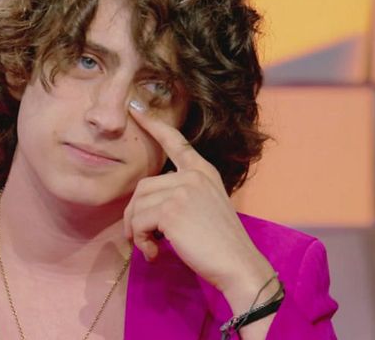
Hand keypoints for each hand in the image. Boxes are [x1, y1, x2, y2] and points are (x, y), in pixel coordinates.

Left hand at [123, 100, 273, 293]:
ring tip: (152, 248)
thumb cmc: (221, 246)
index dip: (153, 124)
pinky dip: (141, 242)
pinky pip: (138, 222)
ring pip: (137, 206)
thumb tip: (146, 205)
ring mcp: (183, 190)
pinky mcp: (171, 209)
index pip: (176, 142)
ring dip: (138, 232)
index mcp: (204, 172)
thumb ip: (183, 196)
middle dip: (136, 215)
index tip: (135, 108)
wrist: (239, 266)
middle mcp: (193, 176)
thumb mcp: (206, 208)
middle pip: (143, 187)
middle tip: (144, 240)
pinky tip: (155, 254)